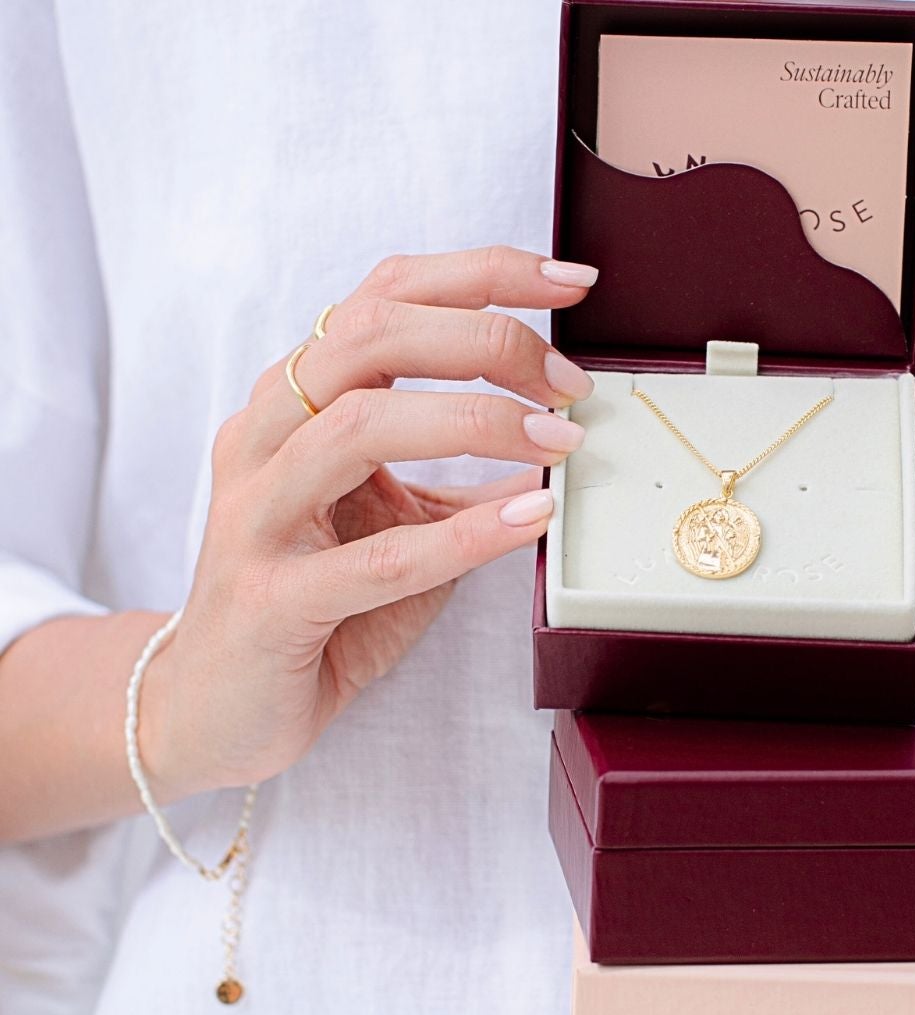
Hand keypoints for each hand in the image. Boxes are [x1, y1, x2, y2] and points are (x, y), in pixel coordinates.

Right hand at [139, 246, 599, 798]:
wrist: (214, 709)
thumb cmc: (312, 610)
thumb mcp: (396, 526)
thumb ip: (461, 482)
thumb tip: (556, 447)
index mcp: (296, 403)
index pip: (384, 299)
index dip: (482, 275)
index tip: (570, 283)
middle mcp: (266, 438)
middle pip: (370, 335)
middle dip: (486, 340)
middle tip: (569, 384)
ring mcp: (259, 515)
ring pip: (361, 426)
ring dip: (479, 423)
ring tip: (558, 442)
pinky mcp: (271, 600)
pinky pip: (375, 560)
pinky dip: (465, 535)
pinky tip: (531, 519)